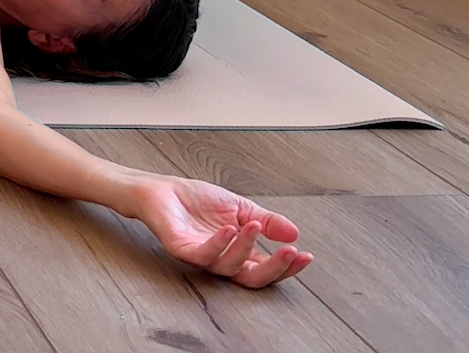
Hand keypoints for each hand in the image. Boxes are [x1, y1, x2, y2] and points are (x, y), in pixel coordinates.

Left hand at [129, 175, 313, 287]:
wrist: (162, 189)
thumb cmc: (197, 201)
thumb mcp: (240, 208)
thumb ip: (266, 222)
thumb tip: (295, 233)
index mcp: (237, 253)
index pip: (265, 268)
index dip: (286, 266)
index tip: (305, 255)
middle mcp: (220, 260)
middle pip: (251, 278)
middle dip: (274, 268)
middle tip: (291, 252)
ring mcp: (201, 257)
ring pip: (228, 267)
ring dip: (245, 248)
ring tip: (253, 226)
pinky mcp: (181, 249)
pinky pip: (202, 255)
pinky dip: (218, 244)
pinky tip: (229, 230)